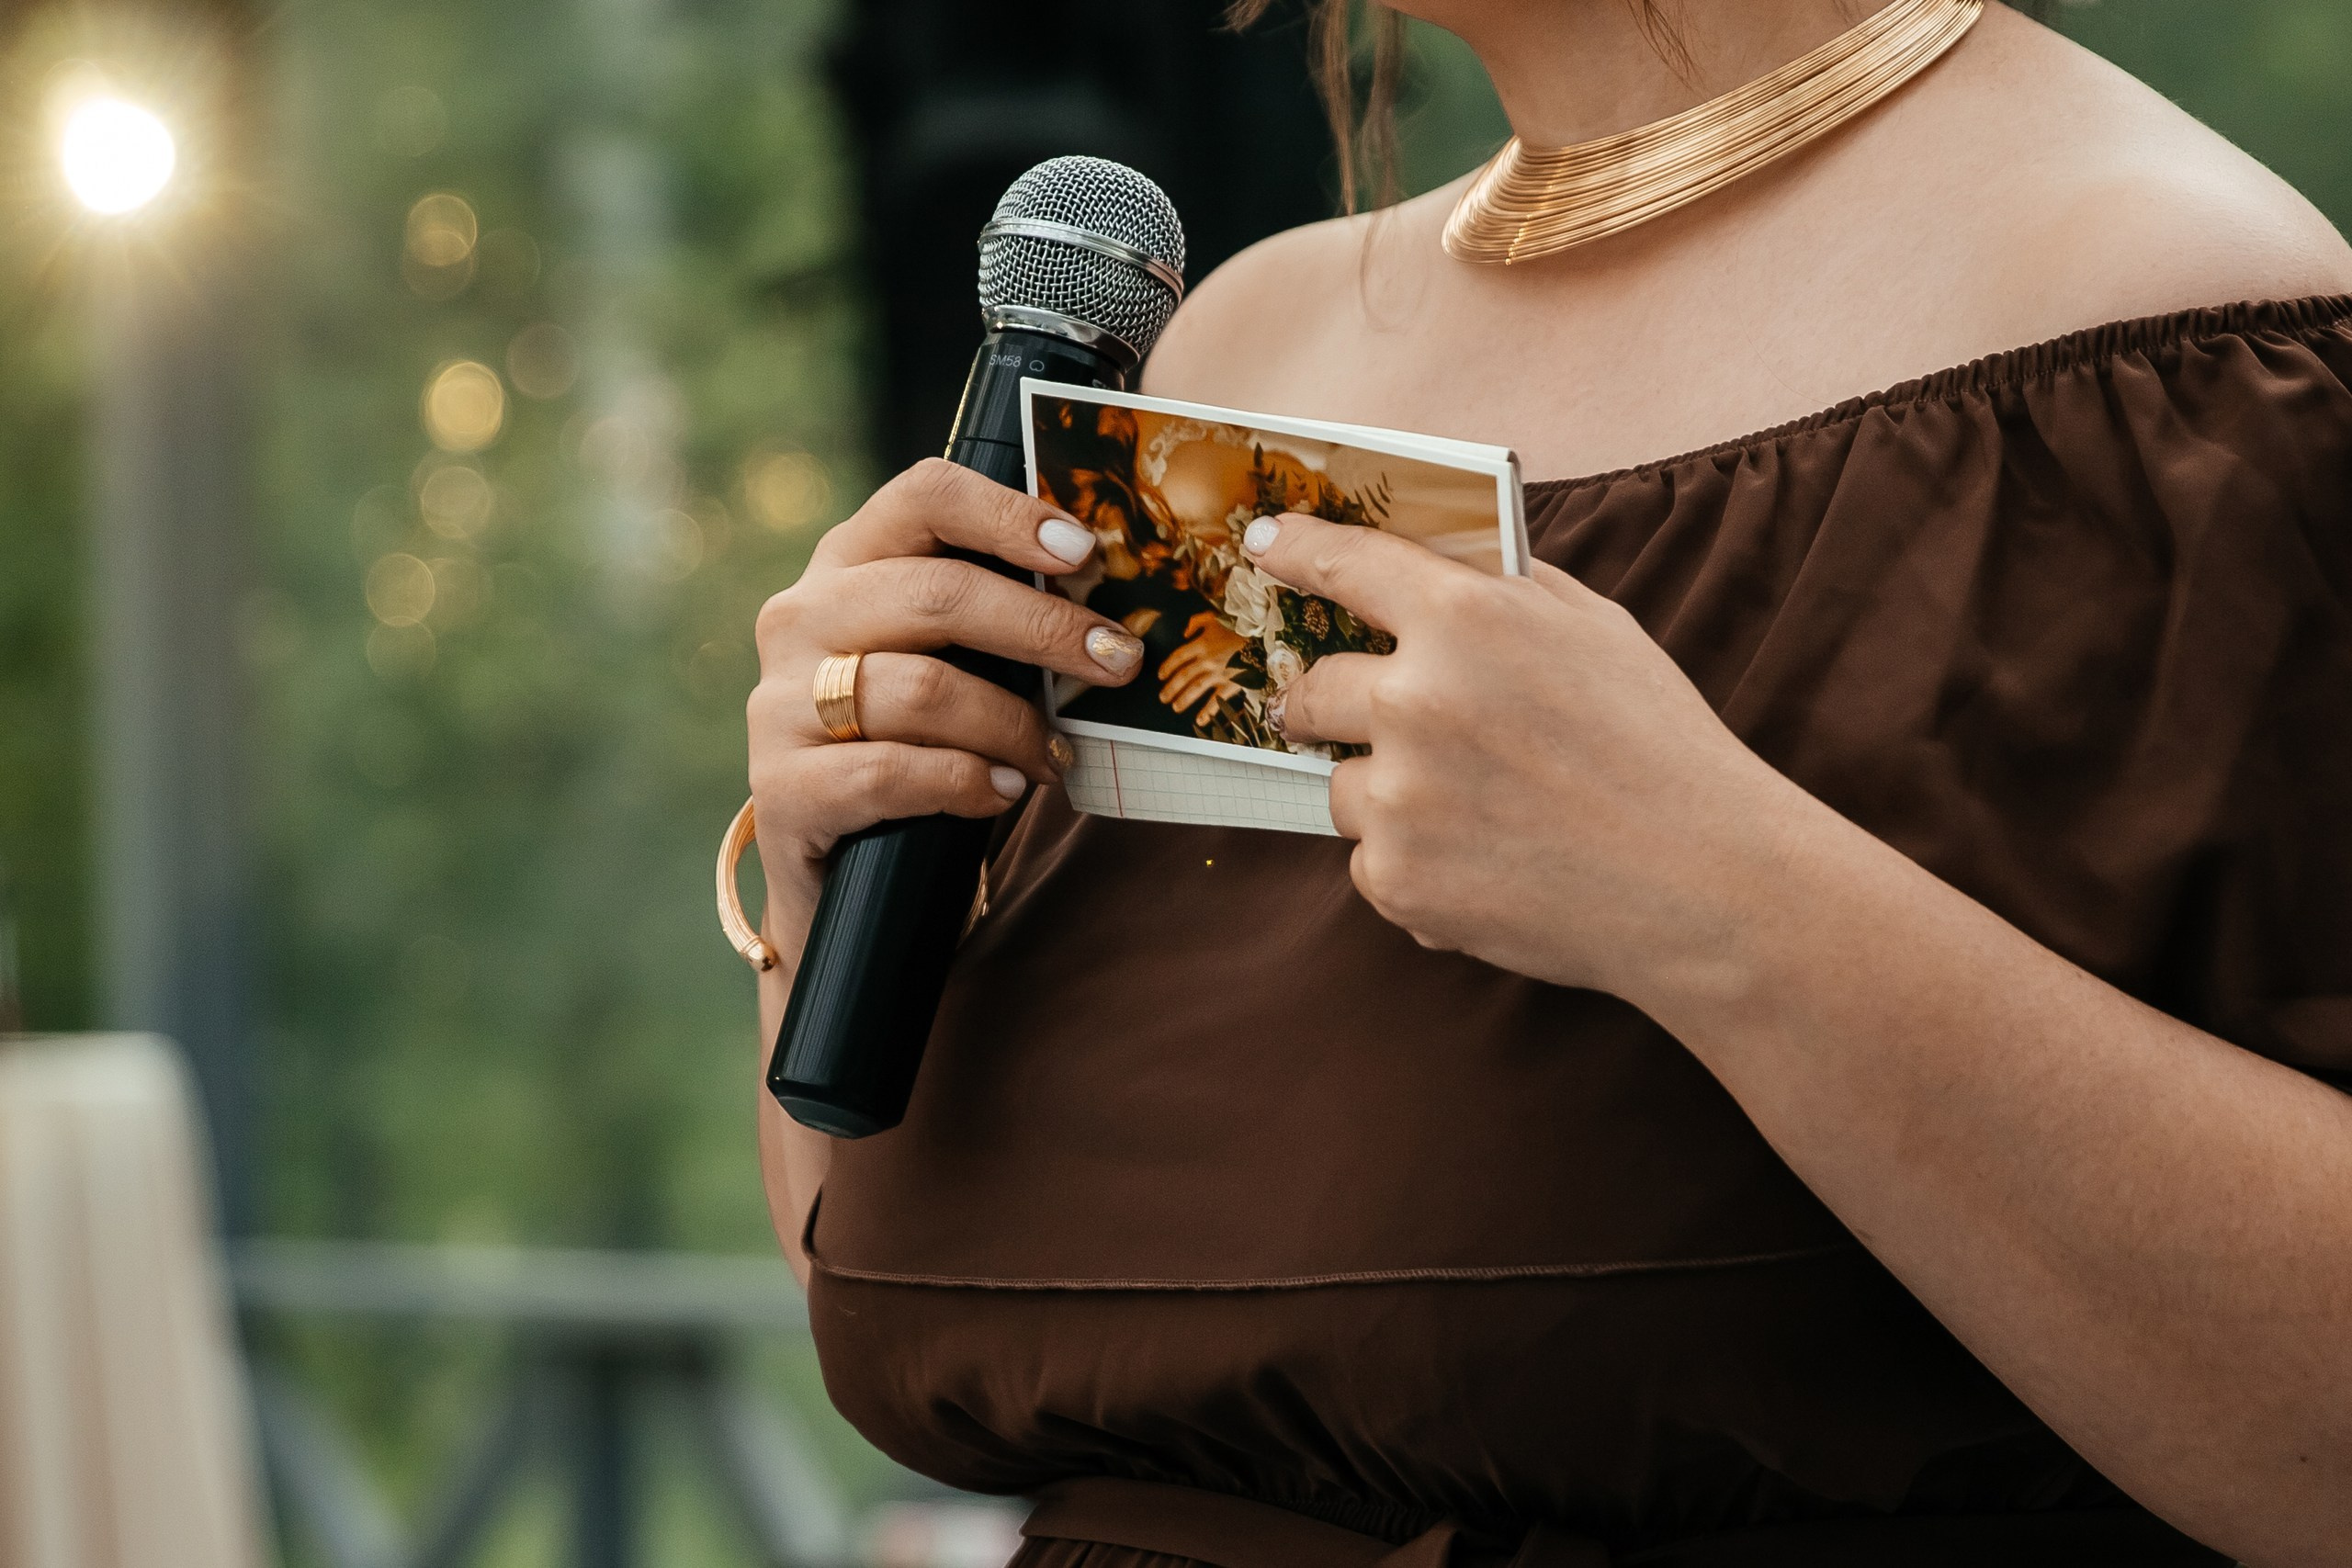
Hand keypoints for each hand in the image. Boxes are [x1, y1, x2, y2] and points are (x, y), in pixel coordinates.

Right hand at [747, 460, 1145, 960]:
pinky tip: (1002, 793)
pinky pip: (890, 771)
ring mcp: (779, 702)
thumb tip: (1108, 613)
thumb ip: (996, 623)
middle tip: (1118, 662)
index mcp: (849, 564)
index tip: (1084, 552)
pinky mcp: (780, 787)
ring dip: (1012, 726)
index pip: (925, 498)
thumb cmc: (911, 744)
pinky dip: (965, 783)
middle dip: (1044, 628)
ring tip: (1055, 757)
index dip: (1010, 516)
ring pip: (922, 689)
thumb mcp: (947, 663)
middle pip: (937, 593)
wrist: (835, 866)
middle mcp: (802, 618)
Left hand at [1158, 612, 1246, 717]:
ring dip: (1183, 699)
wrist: (1263, 638)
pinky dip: (1208, 711)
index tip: (1161, 676)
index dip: (1167, 667)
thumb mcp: (1215, 618)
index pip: (1178, 657)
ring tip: (1176, 707)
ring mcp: (1219, 673)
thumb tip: (1184, 633)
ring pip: (1195, 688)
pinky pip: (1217, 699)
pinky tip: (1201, 720)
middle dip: (1171, 688)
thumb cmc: (1239, 628)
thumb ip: (1196, 622)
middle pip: (1183, 675)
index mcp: (1202, 643)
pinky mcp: (1231, 683)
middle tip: (1163, 697)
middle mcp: (1208, 659)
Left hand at [1247, 512, 1805, 1002]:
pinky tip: (1490, 865)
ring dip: (1383, 793)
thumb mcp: (1596, 629)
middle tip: (1350, 717)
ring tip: (1477, 812)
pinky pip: (1371, 860)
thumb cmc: (1659, 748)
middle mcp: (1414, 700)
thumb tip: (1436, 565)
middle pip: (1311, 690)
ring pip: (1339, 785)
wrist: (1705, 884)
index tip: (1264, 545)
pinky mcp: (1397, 880)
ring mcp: (1399, 797)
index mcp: (1465, 619)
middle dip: (1321, 703)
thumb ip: (1505, 591)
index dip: (1296, 551)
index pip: (1344, 564)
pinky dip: (1414, 864)